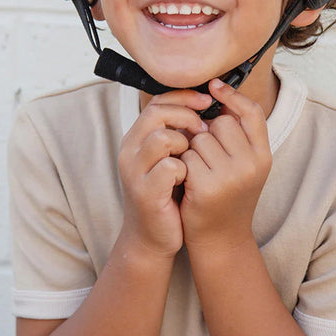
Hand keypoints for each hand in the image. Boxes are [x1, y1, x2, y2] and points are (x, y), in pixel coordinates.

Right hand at [117, 89, 211, 256]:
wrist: (151, 238)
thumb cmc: (166, 195)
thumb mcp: (169, 157)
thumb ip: (178, 133)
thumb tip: (206, 105)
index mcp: (135, 138)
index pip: (157, 101)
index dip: (183, 97)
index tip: (207, 101)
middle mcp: (129, 151)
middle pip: (157, 113)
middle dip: (186, 116)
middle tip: (203, 130)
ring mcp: (134, 172)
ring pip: (162, 138)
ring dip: (185, 145)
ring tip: (192, 159)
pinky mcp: (145, 193)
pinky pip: (170, 167)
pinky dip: (185, 170)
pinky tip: (188, 180)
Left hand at [180, 79, 271, 252]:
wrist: (221, 239)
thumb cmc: (229, 196)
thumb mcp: (246, 165)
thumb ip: (240, 135)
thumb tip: (219, 92)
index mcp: (264, 156)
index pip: (252, 112)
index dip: (232, 95)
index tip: (214, 85)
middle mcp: (251, 165)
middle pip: (222, 122)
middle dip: (208, 132)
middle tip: (208, 156)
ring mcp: (230, 177)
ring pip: (201, 137)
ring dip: (193, 148)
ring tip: (200, 170)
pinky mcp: (206, 186)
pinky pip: (187, 155)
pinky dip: (183, 163)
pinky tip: (189, 181)